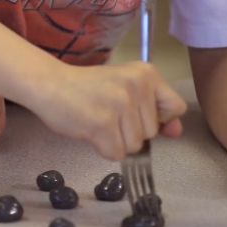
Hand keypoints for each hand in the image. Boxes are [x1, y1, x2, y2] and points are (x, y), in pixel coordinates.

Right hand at [33, 61, 186, 160]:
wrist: (50, 84)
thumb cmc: (86, 87)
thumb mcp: (124, 89)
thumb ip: (152, 110)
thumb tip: (176, 133)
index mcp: (146, 73)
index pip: (176, 108)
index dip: (158, 118)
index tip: (136, 113)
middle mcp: (137, 85)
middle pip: (152, 132)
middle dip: (130, 131)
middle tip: (107, 112)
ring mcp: (120, 104)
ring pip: (135, 146)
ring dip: (115, 140)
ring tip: (97, 119)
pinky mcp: (103, 123)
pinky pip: (116, 154)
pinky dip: (102, 148)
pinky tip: (89, 130)